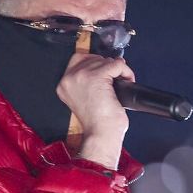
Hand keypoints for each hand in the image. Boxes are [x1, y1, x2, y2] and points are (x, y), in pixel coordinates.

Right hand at [55, 53, 134, 168]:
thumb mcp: (84, 99)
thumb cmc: (96, 123)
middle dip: (107, 67)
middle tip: (116, 80)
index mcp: (63, 84)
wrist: (100, 134)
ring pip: (106, 61)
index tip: (105, 75)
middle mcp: (69, 78)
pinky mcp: (98, 76)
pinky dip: (126, 71)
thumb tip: (109, 64)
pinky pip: (117, 64)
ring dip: (118, 70)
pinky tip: (128, 81)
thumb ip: (87, 81)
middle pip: (93, 58)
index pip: (78, 59)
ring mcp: (83, 76)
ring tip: (123, 83)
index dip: (95, 64)